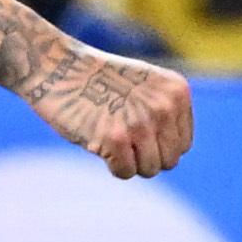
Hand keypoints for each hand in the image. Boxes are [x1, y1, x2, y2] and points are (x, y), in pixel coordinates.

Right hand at [26, 43, 195, 177]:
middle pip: (169, 161)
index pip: (183, 144)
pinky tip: (99, 142)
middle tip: (123, 140)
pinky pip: (125, 173)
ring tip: (111, 138)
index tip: (136, 132)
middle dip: (146, 157)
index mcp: (176, 93)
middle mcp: (164, 107)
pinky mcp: (115, 138)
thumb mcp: (147, 87)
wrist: (59, 67)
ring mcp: (141, 123)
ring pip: (149, 170)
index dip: (158, 145)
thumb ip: (166, 114)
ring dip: (129, 162)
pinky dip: (112, 165)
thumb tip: (175, 156)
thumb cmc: (100, 81)